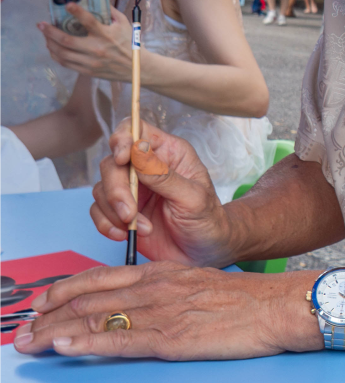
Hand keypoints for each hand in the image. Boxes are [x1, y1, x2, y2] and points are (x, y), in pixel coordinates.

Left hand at [11, 260, 319, 360]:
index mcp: (164, 274)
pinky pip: (120, 340)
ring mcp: (162, 312)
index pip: (101, 278)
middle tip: (21, 331)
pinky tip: (64, 346)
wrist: (280, 306)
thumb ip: (172, 296)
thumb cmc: (250, 301)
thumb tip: (149, 311)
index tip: (41, 304)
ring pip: (96, 319)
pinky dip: (87, 343)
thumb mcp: (204, 287)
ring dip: (55, 331)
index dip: (65, 291)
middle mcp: (156, 288)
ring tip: (28, 343)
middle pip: (89, 299)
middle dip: (49, 315)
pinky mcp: (172, 338)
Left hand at [39, 4, 133, 78]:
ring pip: (63, 53)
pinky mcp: (89, 71)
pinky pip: (66, 63)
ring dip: (50, 43)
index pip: (89, 21)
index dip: (76, 11)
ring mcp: (91, 62)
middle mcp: (97, 49)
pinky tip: (53, 48)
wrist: (138, 68)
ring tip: (45, 36)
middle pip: (66, 40)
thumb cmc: (131, 44)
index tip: (67, 5)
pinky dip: (56, 55)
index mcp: (106, 35)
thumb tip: (95, 0)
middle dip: (50, 31)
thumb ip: (110, 11)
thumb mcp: (124, 24)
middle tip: (41, 24)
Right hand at [91, 120, 235, 265]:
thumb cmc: (208, 220)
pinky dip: (106, 224)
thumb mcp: (193, 197)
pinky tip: (125, 235)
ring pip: (101, 188)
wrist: (205, 252)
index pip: (136, 129)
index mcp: (169, 153)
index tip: (122, 159)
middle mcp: (146, 166)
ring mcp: (132, 189)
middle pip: (112, 162)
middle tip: (129, 214)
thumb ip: (164, 176)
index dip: (122, 138)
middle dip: (116, 190)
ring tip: (141, 229)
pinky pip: (98, 210)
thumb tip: (136, 149)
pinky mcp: (121, 211)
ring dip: (114, 211)